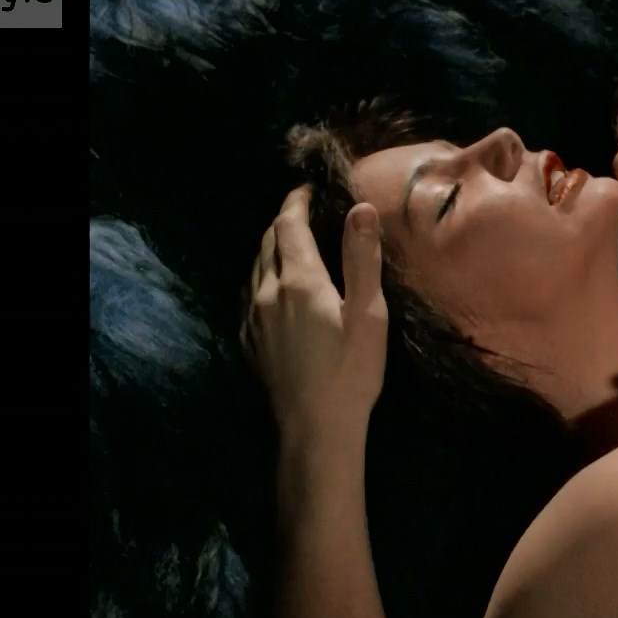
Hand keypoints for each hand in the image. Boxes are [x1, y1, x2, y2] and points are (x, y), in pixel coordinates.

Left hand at [241, 186, 388, 442]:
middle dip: (283, 222)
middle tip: (302, 213)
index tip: (307, 189)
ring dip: (270, 249)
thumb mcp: (368, 313)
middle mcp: (267, 293)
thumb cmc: (351, 371)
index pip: (288, 225)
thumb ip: (361, 258)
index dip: (296, 202)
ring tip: (289, 244)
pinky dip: (262, 277)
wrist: (314, 428)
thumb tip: (359, 208)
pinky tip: (274, 290)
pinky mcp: (249, 342)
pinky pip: (249, 295)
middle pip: (267, 243)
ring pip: (254, 269)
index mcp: (298, 280)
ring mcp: (253, 319)